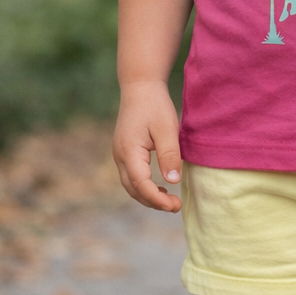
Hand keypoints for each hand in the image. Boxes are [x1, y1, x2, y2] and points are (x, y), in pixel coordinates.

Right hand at [112, 81, 183, 211]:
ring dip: (148, 196)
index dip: (157, 199)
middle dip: (153, 202)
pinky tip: (161, 187)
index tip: (175, 206)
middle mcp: (120, 156)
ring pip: (130, 185)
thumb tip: (173, 181)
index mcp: (129, 151)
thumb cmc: (155, 106)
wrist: (140, 87)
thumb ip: (169, 155)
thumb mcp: (167, 129)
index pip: (141, 184)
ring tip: (170, 201)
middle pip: (133, 189)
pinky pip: (131, 176)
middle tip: (176, 207)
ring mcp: (119, 154)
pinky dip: (144, 187)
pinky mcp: (124, 152)